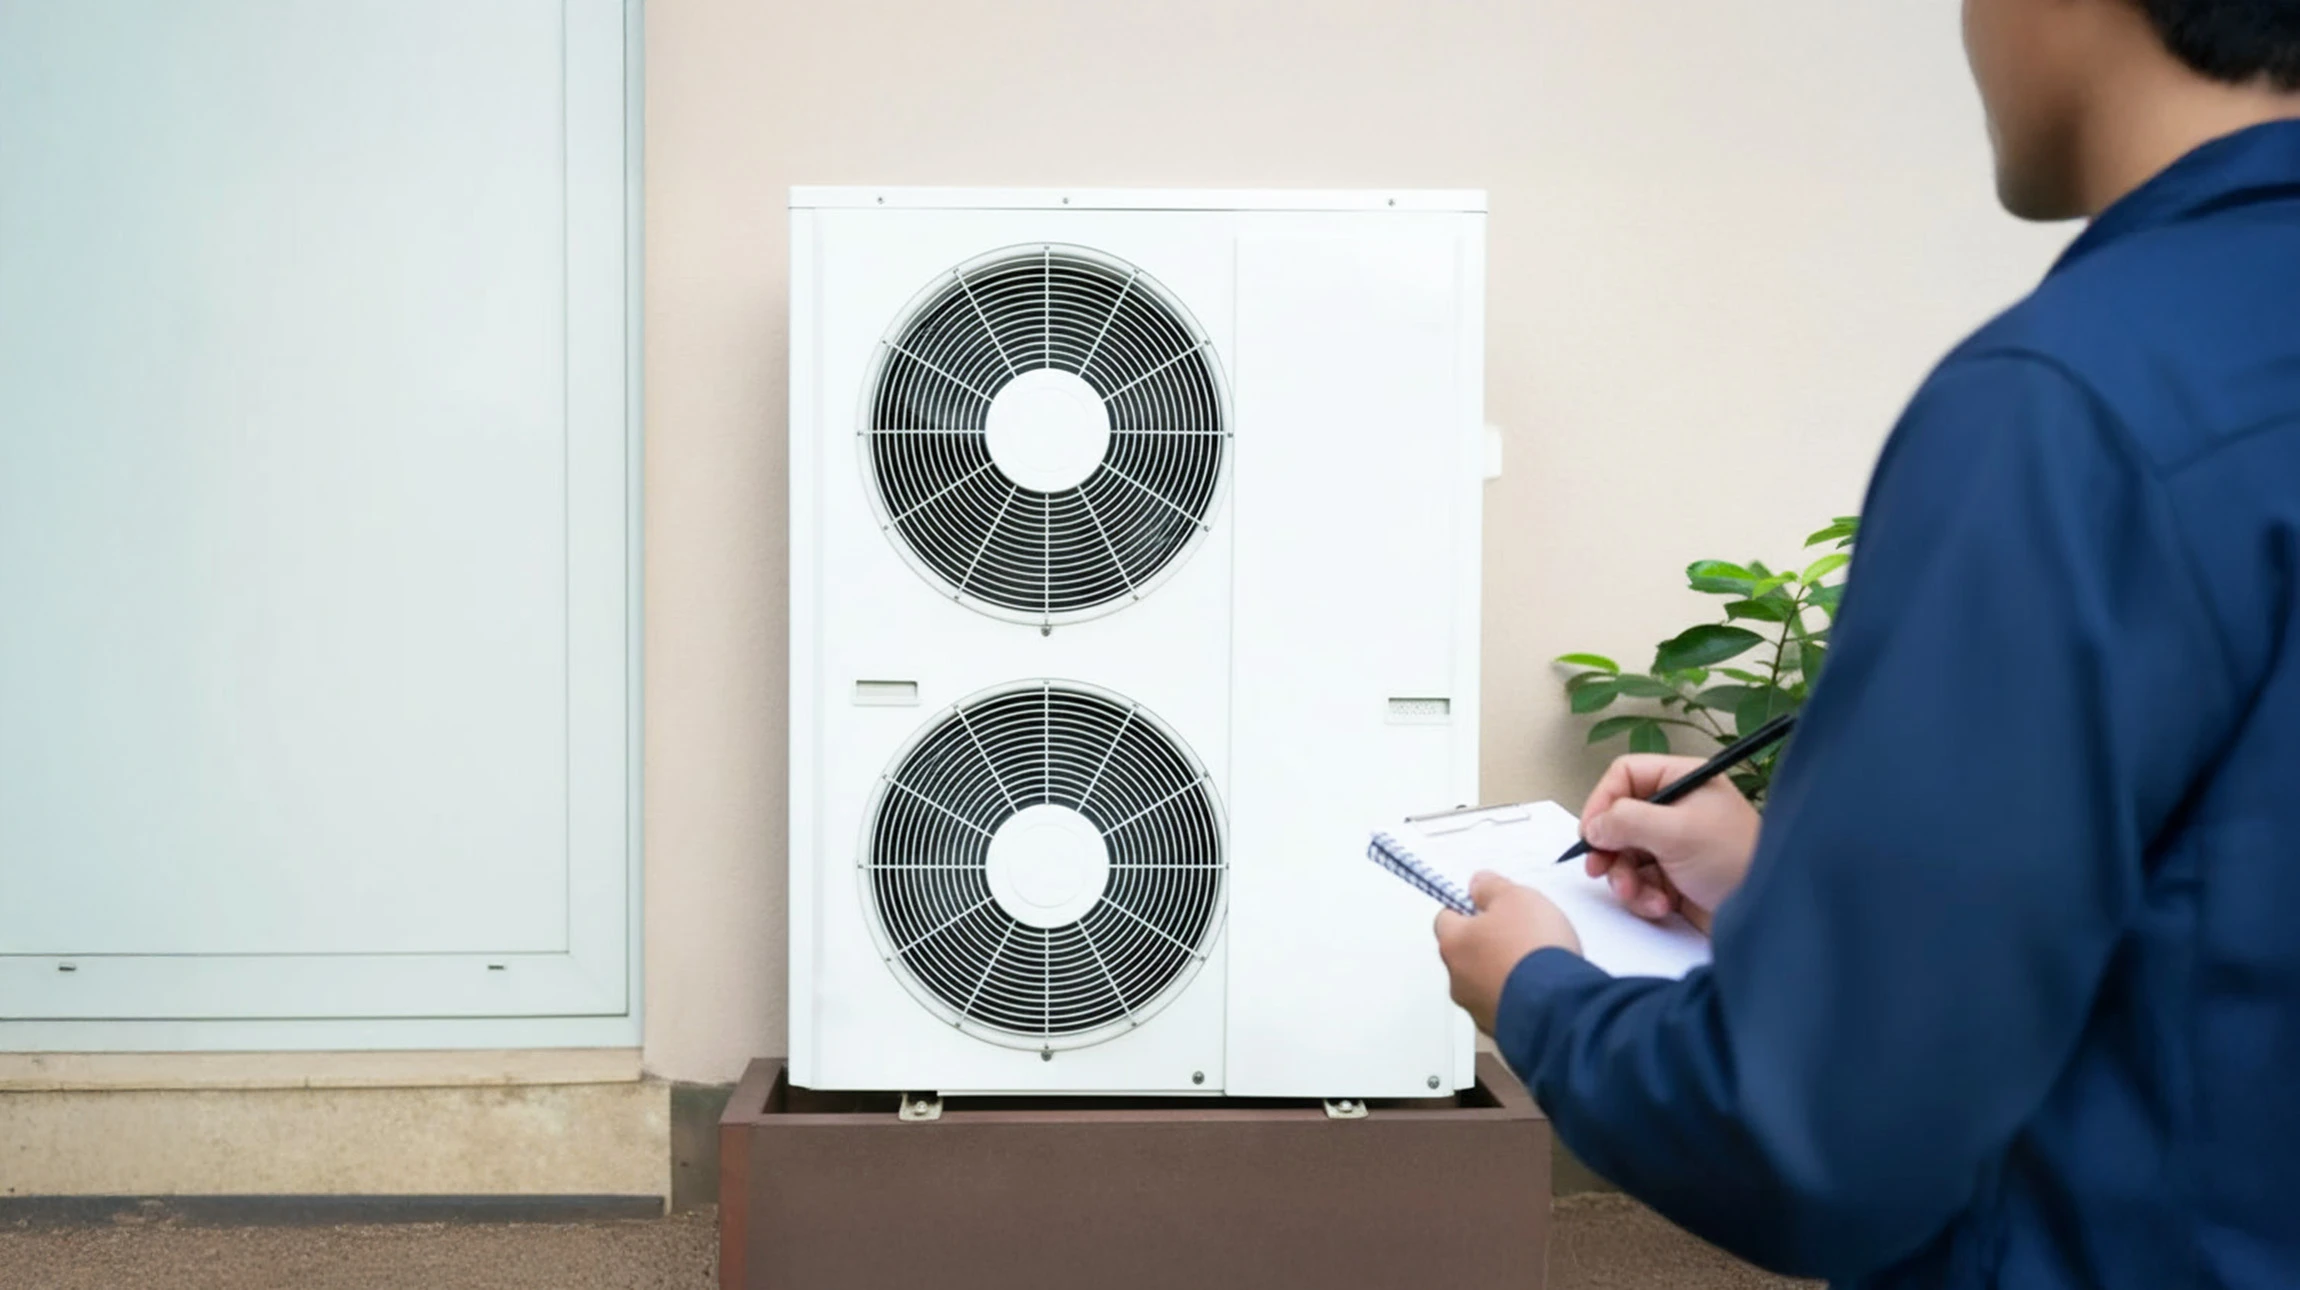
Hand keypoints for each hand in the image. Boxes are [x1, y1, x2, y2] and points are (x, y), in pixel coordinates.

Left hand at [1433, 872, 1580, 1035]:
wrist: (1558, 1005)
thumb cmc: (1532, 949)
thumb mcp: (1515, 898)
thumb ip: (1491, 888)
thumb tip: (1477, 884)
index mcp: (1453, 943)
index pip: (1445, 919)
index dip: (1467, 910)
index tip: (1488, 906)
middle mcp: (1458, 979)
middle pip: (1465, 953)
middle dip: (1487, 943)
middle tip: (1518, 933)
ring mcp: (1477, 1009)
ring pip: (1484, 983)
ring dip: (1503, 973)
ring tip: (1536, 964)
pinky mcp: (1501, 1031)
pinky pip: (1505, 1007)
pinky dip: (1518, 997)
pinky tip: (1542, 989)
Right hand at [1577, 754, 1761, 933]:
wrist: (1769, 913)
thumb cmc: (1737, 861)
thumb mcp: (1677, 832)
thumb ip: (1627, 821)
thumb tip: (1594, 826)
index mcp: (1682, 781)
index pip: (1625, 775)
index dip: (1602, 801)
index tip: (1591, 832)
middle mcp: (1677, 808)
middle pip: (1619, 819)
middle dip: (1610, 849)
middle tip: (1600, 869)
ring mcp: (1675, 844)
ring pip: (1625, 855)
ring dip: (1625, 879)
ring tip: (1639, 894)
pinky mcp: (1674, 876)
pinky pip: (1640, 881)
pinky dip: (1643, 896)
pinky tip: (1662, 905)